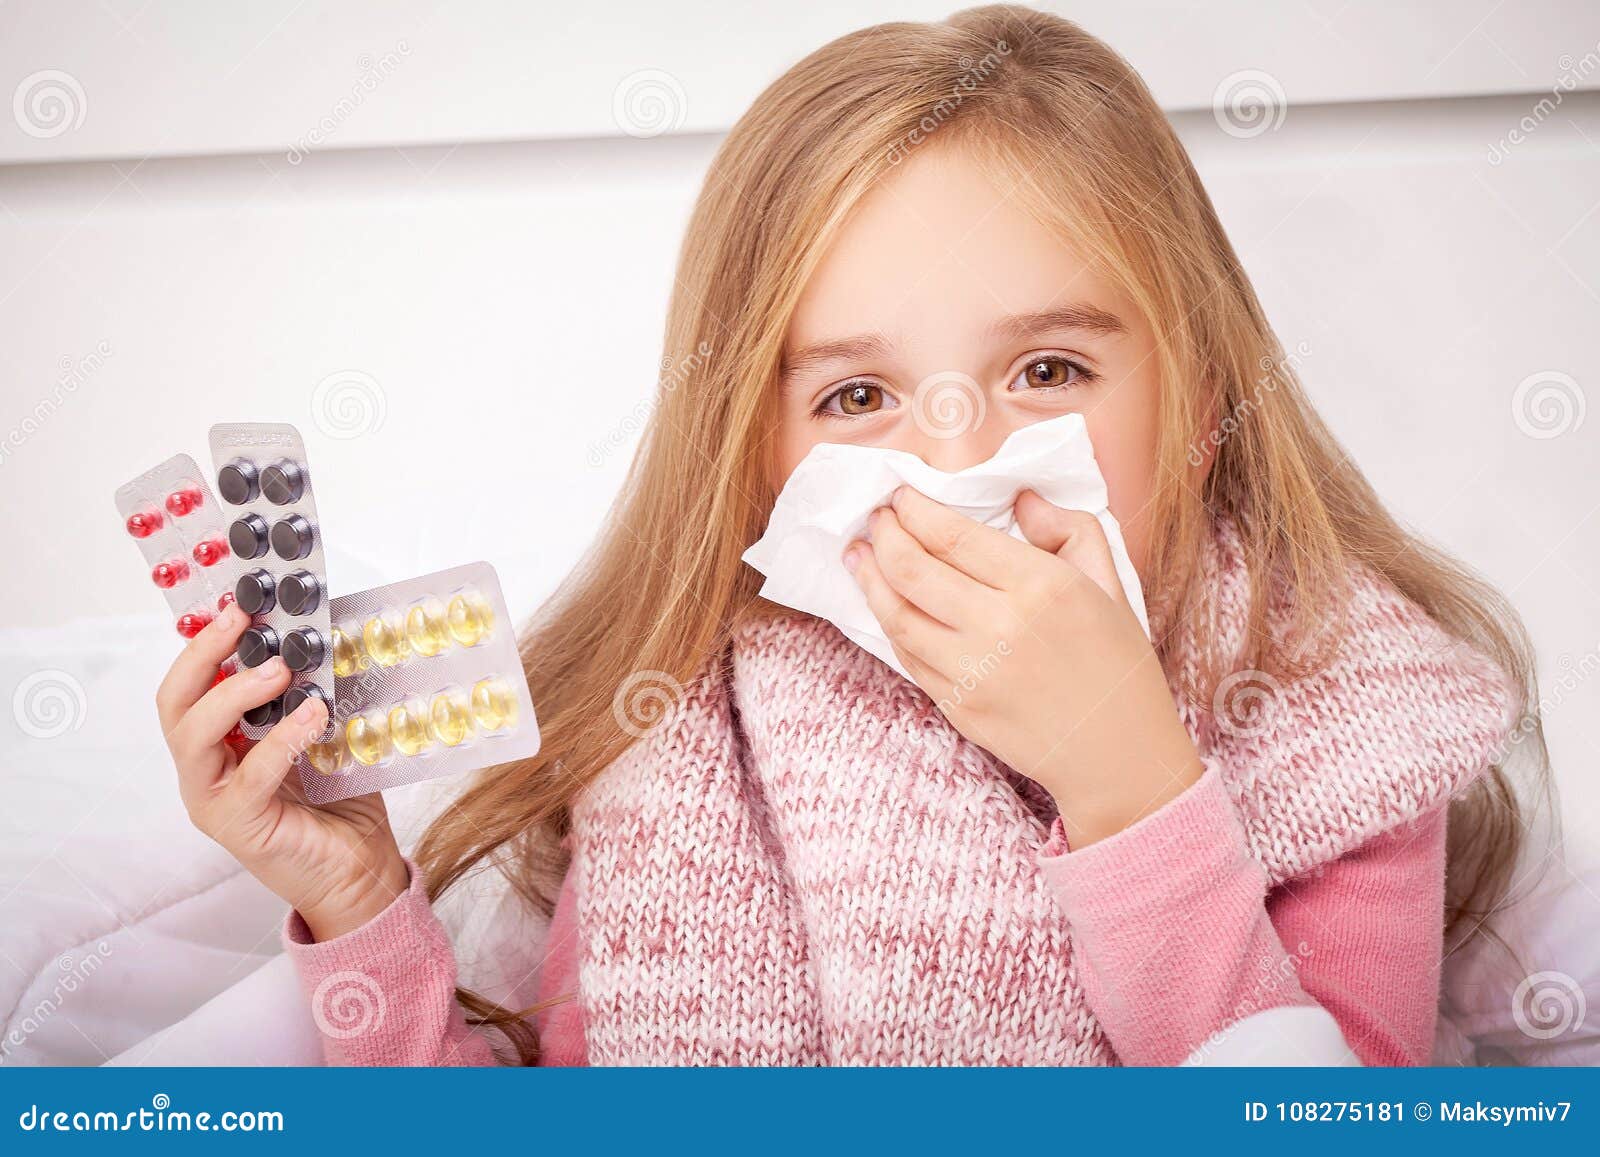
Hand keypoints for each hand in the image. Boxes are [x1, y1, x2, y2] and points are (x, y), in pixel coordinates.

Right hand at [157, 603, 408, 939]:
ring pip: (193, 737)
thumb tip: (327, 635)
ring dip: (234, 694)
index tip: (240, 603)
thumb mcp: (325, 734)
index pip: (192, 684)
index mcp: (221, 742)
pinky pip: (249, 776)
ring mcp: (214, 799)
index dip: (207, 642)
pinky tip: (313, 716)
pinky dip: (281, 740)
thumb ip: (312, 693)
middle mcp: (206, 769)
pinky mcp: (239, 826)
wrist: (361, 869)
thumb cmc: (343, 801)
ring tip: (279, 670)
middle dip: (203, 654)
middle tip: (244, 621)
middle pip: (174, 703)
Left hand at [843, 486, 1202, 845]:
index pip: (954, 536)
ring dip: (869, 579)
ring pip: (897, 616)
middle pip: (913, 570)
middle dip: (885, 536)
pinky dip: (889, 624)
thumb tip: (1021, 498)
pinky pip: (908, 657)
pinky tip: (884, 604)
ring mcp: (974, 672)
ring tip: (858, 555)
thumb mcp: (1110, 582)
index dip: (916, 511)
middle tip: (876, 519)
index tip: (900, 497)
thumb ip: (1070, 529)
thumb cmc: (1118, 663)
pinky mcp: (958, 707)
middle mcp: (1001, 627)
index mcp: (1042, 586)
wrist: (1119, 755)